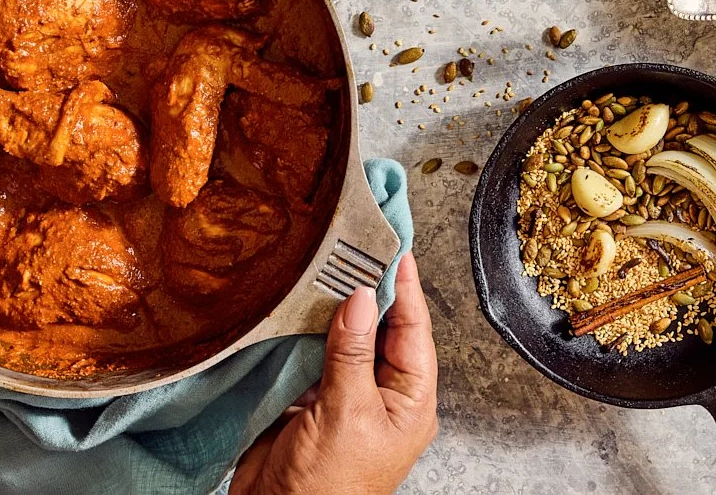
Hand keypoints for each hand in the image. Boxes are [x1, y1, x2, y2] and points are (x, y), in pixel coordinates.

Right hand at [231, 250, 437, 494]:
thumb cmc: (328, 490)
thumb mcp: (347, 415)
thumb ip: (352, 353)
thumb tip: (361, 298)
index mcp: (411, 402)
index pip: (414, 331)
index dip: (405, 288)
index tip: (396, 248)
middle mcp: (383, 395)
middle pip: (382, 329)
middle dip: (370, 291)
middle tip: (358, 246)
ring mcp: (347, 396)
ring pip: (347, 338)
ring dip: (335, 307)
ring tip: (330, 264)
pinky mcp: (311, 399)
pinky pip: (314, 353)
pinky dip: (307, 329)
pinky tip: (301, 303)